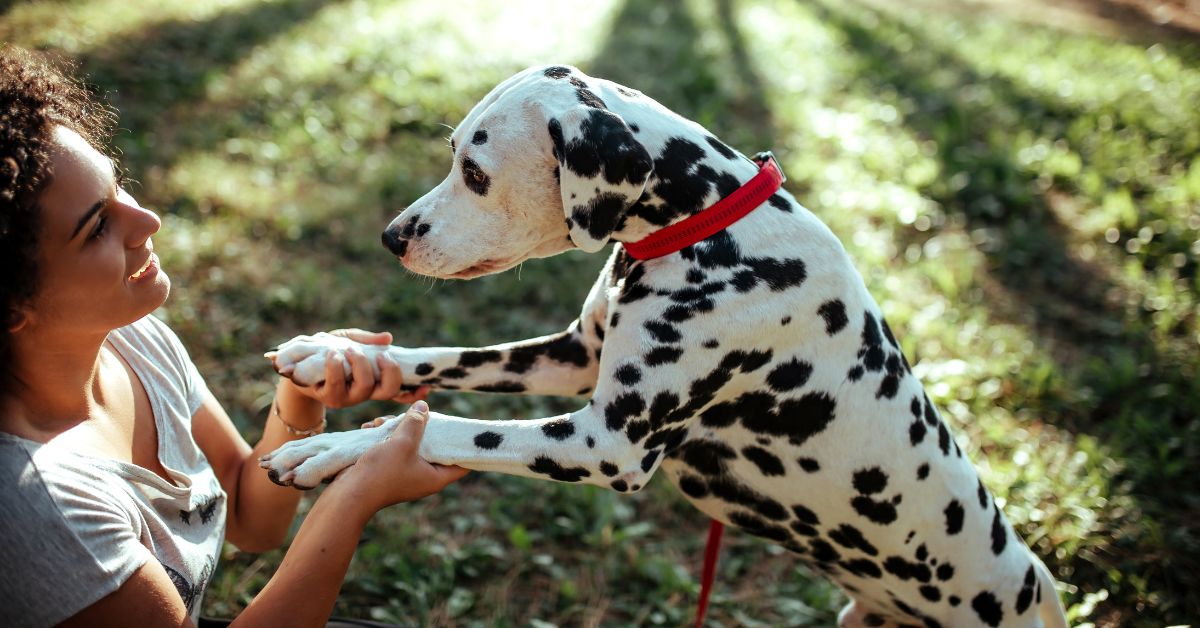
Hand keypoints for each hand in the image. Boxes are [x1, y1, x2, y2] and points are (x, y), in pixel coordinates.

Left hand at [276, 329, 428, 407]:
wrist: (294, 364)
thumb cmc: (326, 352)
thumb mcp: (348, 340)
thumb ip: (367, 340)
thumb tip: (388, 338)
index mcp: (373, 380)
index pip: (399, 390)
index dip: (414, 394)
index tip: (427, 387)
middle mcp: (364, 392)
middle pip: (387, 390)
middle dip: (389, 371)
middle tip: (382, 355)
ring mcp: (347, 397)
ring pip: (364, 387)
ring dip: (360, 365)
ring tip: (348, 349)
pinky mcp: (327, 397)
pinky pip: (336, 385)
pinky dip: (336, 366)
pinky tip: (332, 353)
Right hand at [335, 401, 467, 510]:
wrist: (348, 494)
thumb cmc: (381, 472)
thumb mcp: (403, 443)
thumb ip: (416, 422)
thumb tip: (424, 406)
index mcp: (436, 477)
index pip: (462, 460)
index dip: (464, 443)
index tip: (462, 425)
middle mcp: (424, 476)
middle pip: (434, 445)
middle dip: (421, 426)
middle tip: (412, 414)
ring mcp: (406, 472)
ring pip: (410, 442)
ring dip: (396, 428)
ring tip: (382, 422)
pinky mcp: (389, 468)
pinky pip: (394, 447)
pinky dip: (384, 436)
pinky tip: (371, 428)